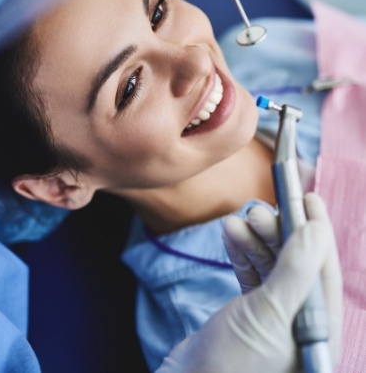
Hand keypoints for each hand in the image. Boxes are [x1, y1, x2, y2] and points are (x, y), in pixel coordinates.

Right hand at [155, 193, 342, 372]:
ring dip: (253, 240)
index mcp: (318, 329)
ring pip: (270, 265)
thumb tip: (318, 229)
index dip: (316, 231)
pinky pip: (251, 274)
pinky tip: (229, 235)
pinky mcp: (249, 311)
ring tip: (235, 221)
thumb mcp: (268, 314)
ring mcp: (273, 315)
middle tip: (257, 210)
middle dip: (275, 233)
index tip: (307, 199)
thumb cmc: (233, 363)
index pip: (324, 269)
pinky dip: (240, 253)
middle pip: (294, 263)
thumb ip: (295, 271)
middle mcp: (300, 321)